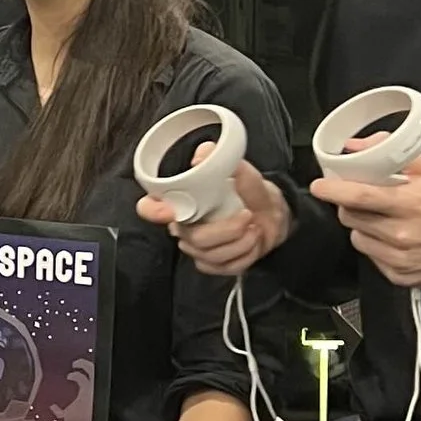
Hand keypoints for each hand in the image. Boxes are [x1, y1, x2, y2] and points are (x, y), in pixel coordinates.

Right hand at [137, 158, 287, 278]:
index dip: (153, 211)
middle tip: (247, 215)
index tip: (170, 211)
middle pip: (192, 238)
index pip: (149, 207)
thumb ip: (226, 162)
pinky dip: (245, 254)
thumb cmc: (250, 194)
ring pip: (209, 255)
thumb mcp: (245, 173)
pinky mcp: (212, 264)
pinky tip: (253, 242)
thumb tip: (204, 154)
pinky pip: (224, 267)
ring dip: (239, 243)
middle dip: (224, 230)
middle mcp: (184, 226)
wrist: (271, 216)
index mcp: (180, 201)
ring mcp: (197, 248)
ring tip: (255, 227)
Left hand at [312, 152, 420, 289]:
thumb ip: (391, 153)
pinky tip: (394, 240)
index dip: (333, 191)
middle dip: (350, 206)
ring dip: (363, 227)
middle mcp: (401, 233)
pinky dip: (376, 247)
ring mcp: (399, 258)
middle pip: (351, 218)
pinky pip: (371, 258)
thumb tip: (355, 146)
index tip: (321, 187)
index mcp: (409, 203)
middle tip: (363, 201)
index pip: (358, 197)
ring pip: (357, 238)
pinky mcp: (400, 276)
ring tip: (384, 221)